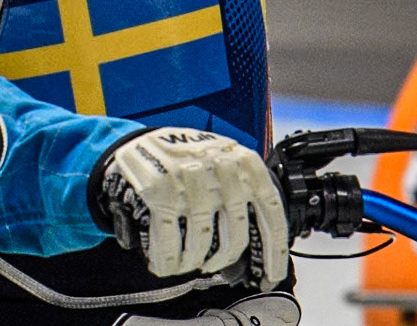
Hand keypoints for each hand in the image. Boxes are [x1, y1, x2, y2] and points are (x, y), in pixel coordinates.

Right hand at [93, 128, 288, 287]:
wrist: (142, 140)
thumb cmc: (189, 157)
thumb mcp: (226, 161)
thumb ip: (245, 191)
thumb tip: (263, 244)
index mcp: (244, 162)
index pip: (271, 212)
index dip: (274, 250)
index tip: (271, 276)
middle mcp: (221, 168)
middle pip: (235, 236)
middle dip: (223, 259)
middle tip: (210, 265)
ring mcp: (190, 180)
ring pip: (202, 243)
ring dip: (192, 262)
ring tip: (185, 264)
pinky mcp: (160, 190)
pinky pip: (170, 242)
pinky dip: (167, 261)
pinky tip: (165, 265)